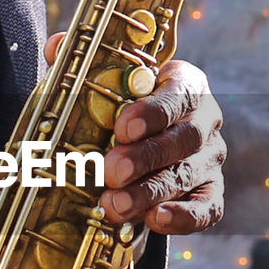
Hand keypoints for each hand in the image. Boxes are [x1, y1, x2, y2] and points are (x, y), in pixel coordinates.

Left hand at [44, 37, 225, 234]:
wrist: (142, 144)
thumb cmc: (123, 108)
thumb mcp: (107, 84)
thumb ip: (85, 66)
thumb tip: (57, 48)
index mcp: (185, 85)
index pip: (178, 95)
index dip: (152, 112)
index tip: (121, 128)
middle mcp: (204, 121)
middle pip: (184, 139)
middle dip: (146, 157)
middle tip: (110, 172)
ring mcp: (209, 159)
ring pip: (187, 176)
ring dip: (150, 192)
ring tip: (113, 206)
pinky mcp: (211, 193)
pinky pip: (207, 208)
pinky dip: (184, 217)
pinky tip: (156, 220)